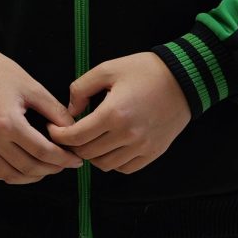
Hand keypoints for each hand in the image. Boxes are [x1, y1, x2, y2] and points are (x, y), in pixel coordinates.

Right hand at [0, 38, 80, 183]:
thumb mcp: (30, 86)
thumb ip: (54, 110)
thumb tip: (72, 129)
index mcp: (7, 122)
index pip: (43, 151)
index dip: (64, 159)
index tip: (76, 159)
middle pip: (28, 167)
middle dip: (52, 169)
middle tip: (64, 163)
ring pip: (10, 175)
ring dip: (31, 176)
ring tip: (45, 167)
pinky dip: (10, 175)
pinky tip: (22, 167)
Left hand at [50, 52, 191, 173]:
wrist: (184, 79)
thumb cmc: (145, 71)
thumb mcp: (107, 69)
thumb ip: (81, 89)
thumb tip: (71, 112)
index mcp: (113, 114)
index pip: (76, 137)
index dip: (59, 136)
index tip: (53, 130)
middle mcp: (128, 135)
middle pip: (88, 153)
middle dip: (72, 146)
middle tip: (68, 136)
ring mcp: (142, 146)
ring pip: (105, 165)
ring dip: (92, 156)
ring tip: (88, 141)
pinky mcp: (154, 152)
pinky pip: (126, 168)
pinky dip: (113, 162)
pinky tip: (109, 148)